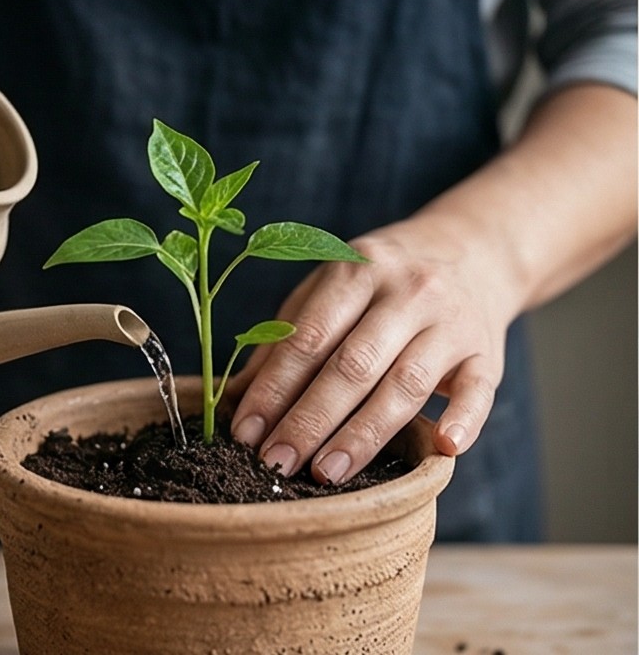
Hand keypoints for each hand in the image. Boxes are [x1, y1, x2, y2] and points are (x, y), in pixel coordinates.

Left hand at [228, 215, 520, 484]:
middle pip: (353, 365)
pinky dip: (463, 419)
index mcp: (356, 271)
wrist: (471, 251)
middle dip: (310, 420)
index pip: (308, 338)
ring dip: (364, 434)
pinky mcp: (488, 352)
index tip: (246, 432)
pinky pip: (478, 389)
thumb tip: (236, 398)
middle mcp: (407, 292)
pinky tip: (442, 448)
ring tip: (326, 472)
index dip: (274, 388)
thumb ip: (286, 339)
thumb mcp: (328, 292)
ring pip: (405, 384)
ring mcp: (451, 322)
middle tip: (276, 463)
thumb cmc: (379, 284)